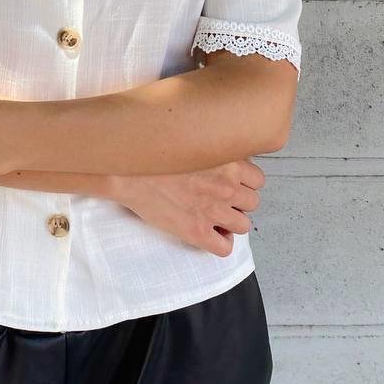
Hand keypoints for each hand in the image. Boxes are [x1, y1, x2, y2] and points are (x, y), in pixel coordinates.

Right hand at [109, 159, 265, 256]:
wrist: (126, 171)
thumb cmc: (152, 151)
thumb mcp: (190, 135)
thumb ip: (212, 144)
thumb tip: (218, 147)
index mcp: (227, 161)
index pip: (257, 179)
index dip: (244, 183)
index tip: (231, 183)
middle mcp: (226, 186)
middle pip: (252, 203)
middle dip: (238, 202)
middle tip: (220, 199)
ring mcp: (213, 211)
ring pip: (243, 226)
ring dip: (231, 223)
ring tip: (215, 218)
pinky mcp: (197, 232)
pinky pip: (224, 248)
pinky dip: (220, 244)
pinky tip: (208, 235)